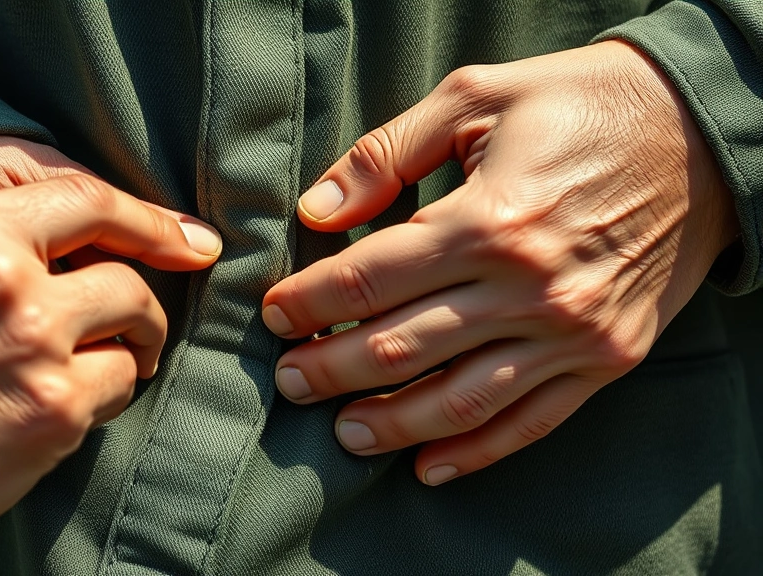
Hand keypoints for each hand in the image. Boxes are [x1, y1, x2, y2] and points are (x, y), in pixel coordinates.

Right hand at [0, 175, 220, 543]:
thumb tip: (86, 233)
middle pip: (127, 275)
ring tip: (102, 365)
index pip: (91, 201)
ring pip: (134, 328)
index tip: (193, 241)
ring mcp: (34, 342)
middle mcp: (6, 277)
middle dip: (142, 307)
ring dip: (131, 350)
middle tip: (133, 328)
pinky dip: (107, 395)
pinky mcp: (56, 406)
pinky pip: (120, 385)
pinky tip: (69, 405)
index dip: (153, 221)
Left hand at [262, 41, 737, 484]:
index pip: (367, 278)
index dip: (309, 301)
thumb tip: (318, 209)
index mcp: (488, 218)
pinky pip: (530, 422)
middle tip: (290, 379)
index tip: (275, 314)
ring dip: (389, 422)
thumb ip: (389, 152)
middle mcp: (529, 287)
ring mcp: (570, 332)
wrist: (701, 136)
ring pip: (456, 400)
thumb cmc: (580, 105)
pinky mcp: (605, 358)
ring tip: (342, 430)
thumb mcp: (478, 95)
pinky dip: (475, 451)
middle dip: (329, 368)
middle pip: (397, 347)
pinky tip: (427, 465)